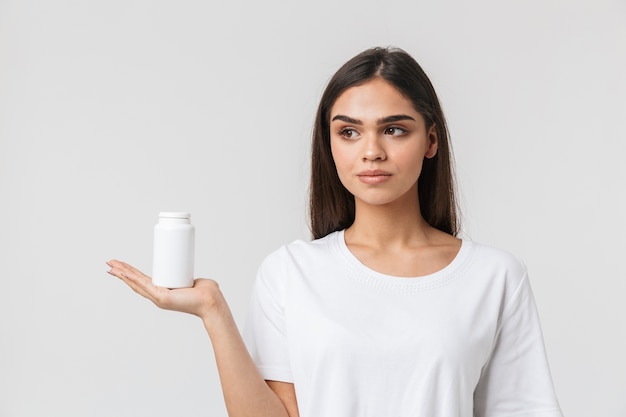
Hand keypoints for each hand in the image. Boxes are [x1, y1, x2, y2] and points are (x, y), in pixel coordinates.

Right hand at [106, 260, 224, 320]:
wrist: (210, 300)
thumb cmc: (204, 292)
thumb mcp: (190, 280)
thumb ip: (186, 274)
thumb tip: (187, 266)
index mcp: (162, 291)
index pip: (142, 280)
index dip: (130, 273)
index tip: (121, 265)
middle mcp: (157, 296)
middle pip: (135, 281)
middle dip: (121, 272)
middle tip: (109, 263)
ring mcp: (158, 298)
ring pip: (136, 283)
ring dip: (123, 274)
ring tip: (111, 266)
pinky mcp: (162, 297)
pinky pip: (144, 286)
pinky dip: (132, 280)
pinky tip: (124, 274)